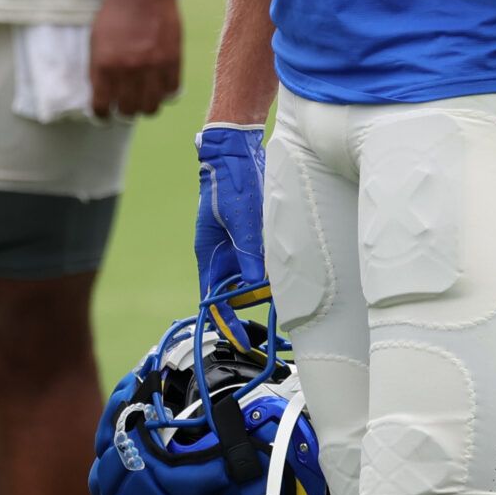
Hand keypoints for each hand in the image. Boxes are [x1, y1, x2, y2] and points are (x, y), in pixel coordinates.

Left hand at [91, 0, 182, 118]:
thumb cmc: (116, 13)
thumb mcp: (96, 41)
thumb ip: (98, 70)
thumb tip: (102, 95)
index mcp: (104, 66)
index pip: (102, 108)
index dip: (102, 114)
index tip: (105, 113)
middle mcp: (128, 71)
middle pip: (128, 111)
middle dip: (124, 110)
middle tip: (126, 103)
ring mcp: (152, 67)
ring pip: (151, 108)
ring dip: (146, 105)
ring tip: (144, 96)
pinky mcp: (173, 61)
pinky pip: (171, 92)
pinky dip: (165, 92)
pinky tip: (160, 84)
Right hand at [195, 122, 268, 308]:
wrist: (236, 153)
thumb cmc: (230, 183)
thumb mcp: (240, 219)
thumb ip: (248, 251)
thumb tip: (258, 283)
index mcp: (209, 253)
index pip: (213, 298)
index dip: (225, 321)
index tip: (240, 340)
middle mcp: (222, 253)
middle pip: (233, 292)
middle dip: (248, 309)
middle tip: (271, 322)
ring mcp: (237, 245)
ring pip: (249, 278)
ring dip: (262, 290)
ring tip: (283, 301)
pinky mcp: (251, 236)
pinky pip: (260, 261)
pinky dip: (271, 272)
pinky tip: (286, 276)